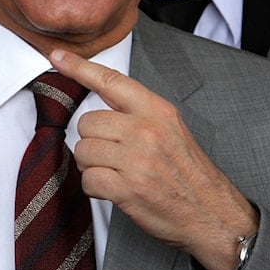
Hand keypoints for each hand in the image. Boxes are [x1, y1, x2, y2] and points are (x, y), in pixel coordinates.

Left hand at [48, 49, 258, 269]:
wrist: (212, 213)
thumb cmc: (189, 173)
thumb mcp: (171, 130)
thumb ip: (139, 115)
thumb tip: (102, 107)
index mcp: (158, 111)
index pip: (111, 80)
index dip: (79, 67)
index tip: (57, 55)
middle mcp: (146, 130)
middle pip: (87, 122)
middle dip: (92, 141)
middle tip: (111, 156)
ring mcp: (137, 160)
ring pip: (83, 151)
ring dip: (91, 166)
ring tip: (115, 173)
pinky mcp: (128, 189)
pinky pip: (88, 180)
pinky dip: (95, 187)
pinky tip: (113, 190)